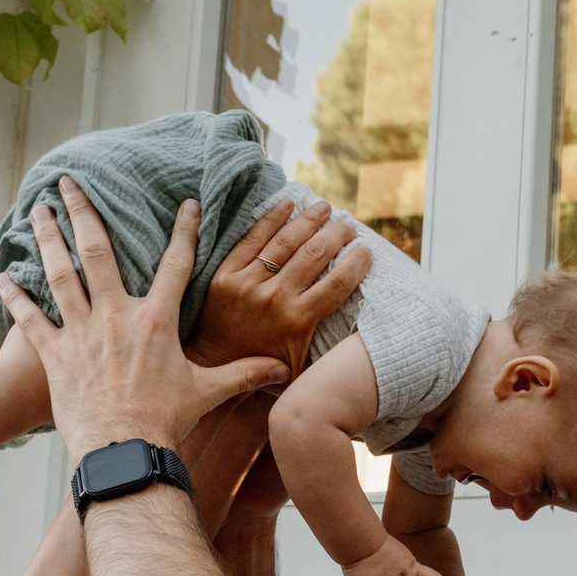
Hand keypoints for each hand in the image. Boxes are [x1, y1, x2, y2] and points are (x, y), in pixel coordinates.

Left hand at [0, 177, 288, 458]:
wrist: (123, 452)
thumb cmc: (165, 423)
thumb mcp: (206, 393)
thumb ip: (242, 374)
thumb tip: (281, 370)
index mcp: (155, 321)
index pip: (176, 265)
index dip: (185, 231)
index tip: (186, 203)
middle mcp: (116, 317)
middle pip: (98, 252)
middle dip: (83, 213)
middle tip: (69, 182)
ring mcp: (81, 333)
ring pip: (61, 275)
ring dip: (48, 240)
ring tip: (38, 213)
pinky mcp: (55, 355)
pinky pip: (31, 319)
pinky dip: (16, 297)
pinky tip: (4, 277)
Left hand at [188, 195, 373, 378]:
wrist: (210, 369)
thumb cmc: (259, 372)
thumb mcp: (299, 372)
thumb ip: (324, 359)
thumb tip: (355, 345)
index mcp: (297, 320)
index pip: (338, 283)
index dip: (357, 263)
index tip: (366, 251)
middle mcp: (274, 298)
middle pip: (314, 254)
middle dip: (336, 234)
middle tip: (348, 225)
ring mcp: (247, 283)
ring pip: (284, 241)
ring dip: (308, 220)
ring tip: (325, 207)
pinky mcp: (224, 274)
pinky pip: (250, 239)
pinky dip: (270, 218)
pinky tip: (286, 204)